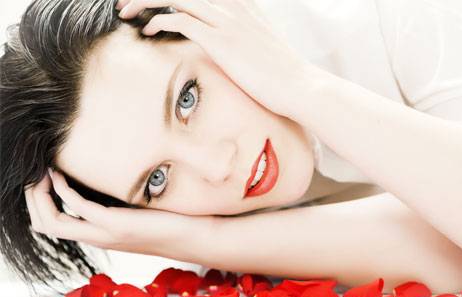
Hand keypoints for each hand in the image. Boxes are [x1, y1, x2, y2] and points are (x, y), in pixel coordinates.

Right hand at [25, 170, 201, 257]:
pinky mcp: (118, 226)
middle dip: (30, 198)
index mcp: (100, 232)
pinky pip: (79, 208)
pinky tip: (61, 172)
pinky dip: (63, 190)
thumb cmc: (173, 219)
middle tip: (32, 172)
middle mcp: (98, 236)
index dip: (37, 201)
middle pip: (44, 225)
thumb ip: (119, 192)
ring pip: (52, 223)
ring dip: (39, 195)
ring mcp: (106, 233)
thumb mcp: (138, 202)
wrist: (198, 238)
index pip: (51, 225)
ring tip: (40, 171)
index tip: (38, 174)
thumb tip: (111, 167)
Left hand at [118, 0, 309, 120]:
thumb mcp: (258, 44)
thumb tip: (228, 45)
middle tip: (125, 1)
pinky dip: (160, 22)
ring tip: (126, 11)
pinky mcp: (221, 40)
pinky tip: (149, 31)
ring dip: (145, 1)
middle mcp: (231, 4)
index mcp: (238, 2)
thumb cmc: (280, 74)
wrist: (299, 86)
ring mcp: (226, 20)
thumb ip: (240, 35)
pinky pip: (180, 21)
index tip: (150, 1)